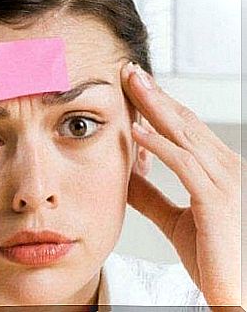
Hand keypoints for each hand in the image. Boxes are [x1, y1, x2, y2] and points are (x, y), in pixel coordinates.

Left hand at [121, 63, 242, 306]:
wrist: (234, 291)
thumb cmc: (212, 255)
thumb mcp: (174, 218)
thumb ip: (151, 194)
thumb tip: (126, 172)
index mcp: (216, 170)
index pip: (183, 128)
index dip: (157, 105)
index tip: (133, 86)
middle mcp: (224, 168)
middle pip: (183, 122)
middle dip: (154, 95)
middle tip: (129, 71)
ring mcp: (224, 182)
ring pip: (184, 134)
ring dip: (154, 108)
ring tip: (130, 85)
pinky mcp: (215, 200)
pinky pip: (183, 164)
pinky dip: (159, 145)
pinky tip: (137, 131)